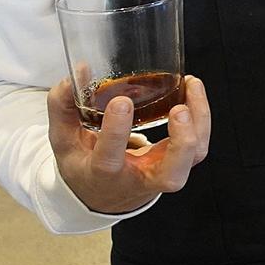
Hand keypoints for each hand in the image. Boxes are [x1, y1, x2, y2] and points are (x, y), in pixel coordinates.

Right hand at [47, 75, 211, 215]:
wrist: (103, 195)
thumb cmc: (84, 163)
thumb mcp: (63, 140)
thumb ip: (63, 105)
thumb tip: (79, 70)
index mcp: (104, 175)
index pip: (110, 159)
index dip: (116, 132)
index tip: (121, 102)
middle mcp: (139, 178)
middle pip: (171, 175)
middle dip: (181, 143)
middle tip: (178, 110)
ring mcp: (163, 172)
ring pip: (193, 157)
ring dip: (199, 123)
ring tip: (191, 85)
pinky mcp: (178, 162)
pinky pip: (198, 145)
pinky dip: (202, 117)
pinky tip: (193, 90)